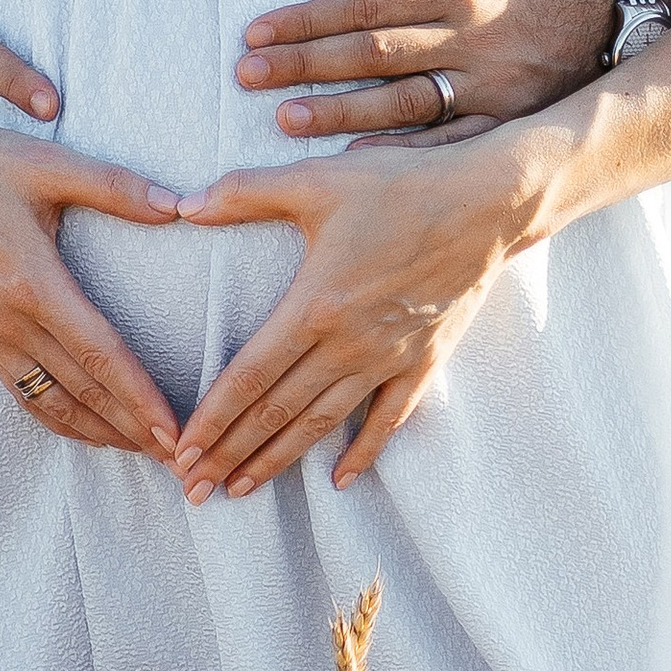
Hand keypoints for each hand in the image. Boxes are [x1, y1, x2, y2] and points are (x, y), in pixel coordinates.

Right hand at [0, 123, 183, 458]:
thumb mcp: (46, 165)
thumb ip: (114, 186)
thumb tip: (177, 205)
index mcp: (34, 284)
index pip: (100, 355)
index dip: (140, 397)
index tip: (173, 430)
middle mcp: (12, 321)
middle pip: (82, 391)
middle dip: (132, 429)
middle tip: (176, 457)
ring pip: (51, 400)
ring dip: (98, 431)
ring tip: (139, 450)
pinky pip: (21, 390)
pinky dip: (56, 417)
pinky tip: (79, 426)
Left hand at [169, 134, 540, 500]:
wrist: (487, 203)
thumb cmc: (399, 186)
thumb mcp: (315, 180)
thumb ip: (244, 192)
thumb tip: (183, 204)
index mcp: (314, 304)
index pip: (250, 376)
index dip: (212, 418)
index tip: (182, 452)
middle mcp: (348, 343)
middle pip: (277, 411)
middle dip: (231, 453)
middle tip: (194, 490)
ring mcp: (388, 358)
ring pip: (322, 424)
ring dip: (278, 460)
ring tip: (241, 490)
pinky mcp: (424, 361)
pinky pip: (389, 418)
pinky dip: (364, 452)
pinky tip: (340, 481)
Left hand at [234, 0, 617, 138]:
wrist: (612, 22)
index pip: (368, 5)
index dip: (309, 19)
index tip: (259, 31)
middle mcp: (471, 39)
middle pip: (374, 55)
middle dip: (306, 65)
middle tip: (249, 75)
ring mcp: (488, 88)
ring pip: (402, 104)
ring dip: (340, 113)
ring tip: (284, 119)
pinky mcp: (503, 123)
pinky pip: (446, 145)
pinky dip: (401, 155)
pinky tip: (354, 163)